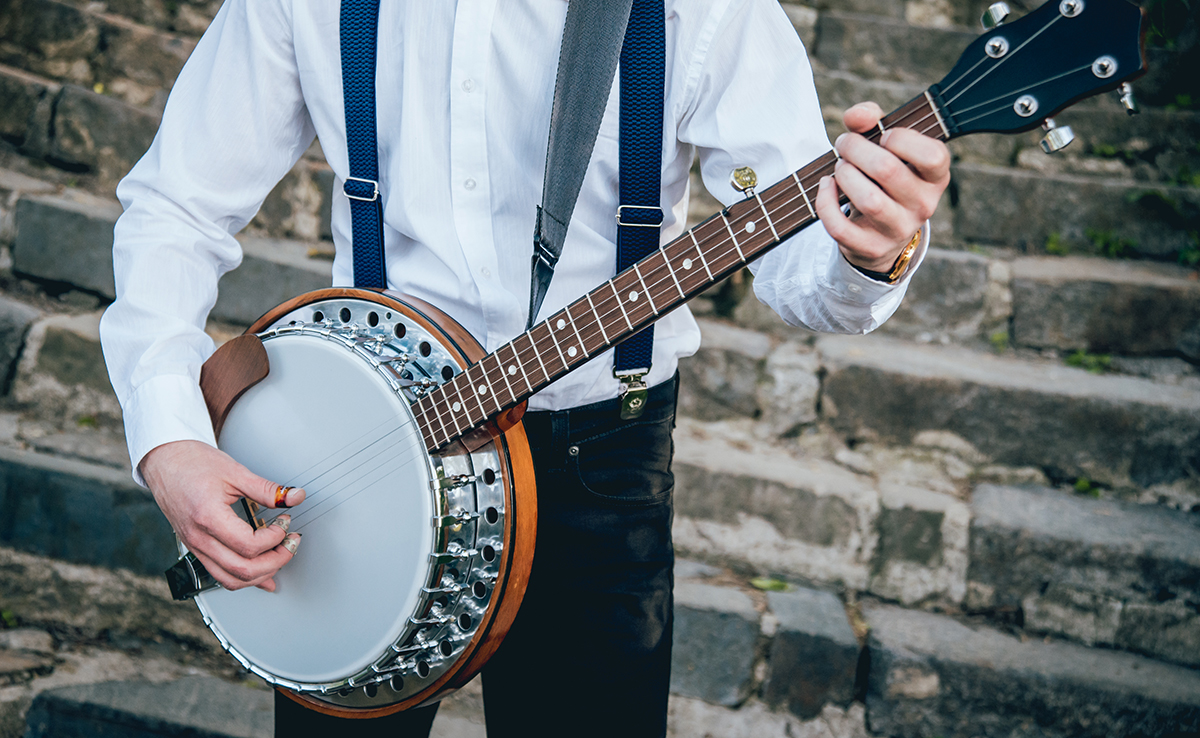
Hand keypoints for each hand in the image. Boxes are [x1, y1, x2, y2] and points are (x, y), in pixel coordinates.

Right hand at [141, 440, 305, 591]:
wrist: (165, 462)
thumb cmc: (193, 463)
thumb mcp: (235, 472)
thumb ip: (268, 490)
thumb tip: (294, 497)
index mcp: (208, 517)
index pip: (249, 545)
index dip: (275, 538)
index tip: (285, 523)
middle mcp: (199, 538)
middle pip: (243, 570)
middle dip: (276, 561)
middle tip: (291, 543)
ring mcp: (195, 546)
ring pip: (231, 580)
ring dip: (261, 574)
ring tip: (280, 555)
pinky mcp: (196, 548)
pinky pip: (220, 574)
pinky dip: (244, 578)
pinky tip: (262, 575)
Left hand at [815, 101, 950, 272]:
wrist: (882, 231)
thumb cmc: (884, 176)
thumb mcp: (886, 145)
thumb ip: (872, 119)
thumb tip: (857, 117)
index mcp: (936, 177)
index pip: (932, 156)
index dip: (902, 139)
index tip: (884, 136)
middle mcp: (923, 205)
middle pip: (887, 170)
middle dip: (856, 148)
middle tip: (845, 144)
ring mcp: (898, 230)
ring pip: (868, 200)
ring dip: (844, 174)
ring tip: (840, 167)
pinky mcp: (870, 248)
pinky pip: (841, 227)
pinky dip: (826, 203)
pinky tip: (827, 186)